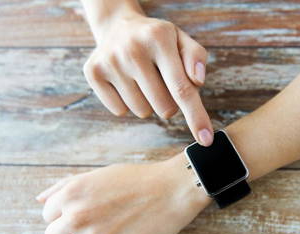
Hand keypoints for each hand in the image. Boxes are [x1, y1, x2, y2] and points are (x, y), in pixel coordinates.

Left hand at [36, 154, 210, 233]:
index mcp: (71, 194)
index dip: (66, 214)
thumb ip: (65, 186)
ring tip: (114, 227)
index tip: (85, 211)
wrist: (173, 189)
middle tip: (94, 225)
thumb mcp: (98, 175)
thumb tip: (39, 199)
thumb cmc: (137, 180)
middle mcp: (77, 216)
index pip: (47, 215)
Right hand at [83, 11, 213, 145]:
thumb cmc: (158, 40)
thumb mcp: (181, 40)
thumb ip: (195, 57)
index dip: (196, 117)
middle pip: (165, 108)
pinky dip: (128, 103)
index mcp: (159, 38)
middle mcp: (133, 49)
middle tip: (162, 82)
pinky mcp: (93, 73)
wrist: (118, 27)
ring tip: (143, 79)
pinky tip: (126, 82)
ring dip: (149, 103)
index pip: (182, 88)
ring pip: (143, 112)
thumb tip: (197, 82)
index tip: (206, 140)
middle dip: (170, 103)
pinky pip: (120, 111)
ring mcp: (110, 61)